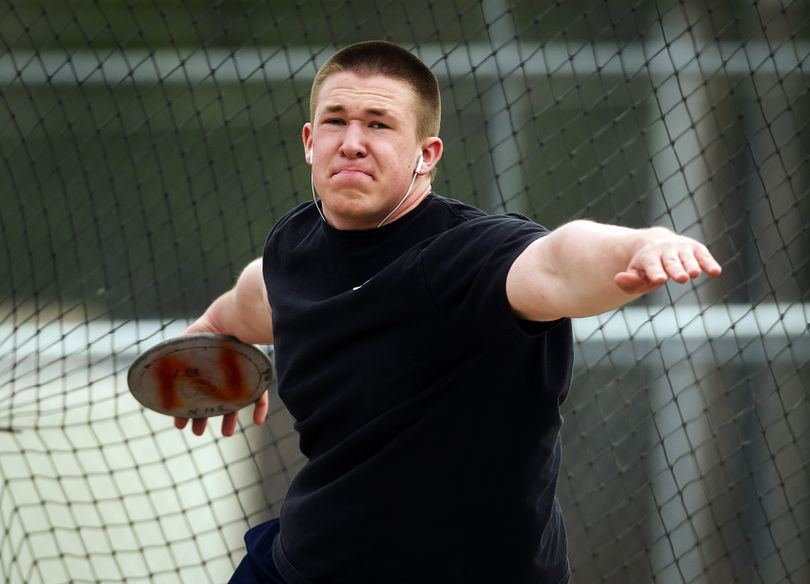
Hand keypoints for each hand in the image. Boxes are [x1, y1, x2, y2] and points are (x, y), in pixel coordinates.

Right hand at [172, 314, 269, 436]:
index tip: (179, 423)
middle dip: (204, 416)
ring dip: (230, 417)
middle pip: (214, 399)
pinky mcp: (258, 371)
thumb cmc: (214, 324)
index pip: (194, 392)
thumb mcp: (189, 340)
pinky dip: (259, 407)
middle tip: (197, 431)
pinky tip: (256, 421)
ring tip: (225, 433)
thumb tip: (154, 368)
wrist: (239, 314)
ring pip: (236, 399)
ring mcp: (242, 372)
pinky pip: (261, 392)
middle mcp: (223, 371)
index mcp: (206, 366)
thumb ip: (173, 354)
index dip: (186, 408)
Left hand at [614, 228, 721, 294]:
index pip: (652, 265)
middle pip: (671, 262)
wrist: (656, 242)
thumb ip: (628, 280)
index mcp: (648, 256)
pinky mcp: (696, 249)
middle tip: (681, 278)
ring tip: (695, 274)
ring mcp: (682, 248)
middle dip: (676, 269)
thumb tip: (618, 279)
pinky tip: (716, 271)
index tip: (660, 279)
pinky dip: (709, 263)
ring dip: (691, 266)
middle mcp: (666, 250)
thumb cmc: (645, 266)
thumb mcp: (635, 274)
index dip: (655, 272)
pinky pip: (704, 256)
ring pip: (687, 259)